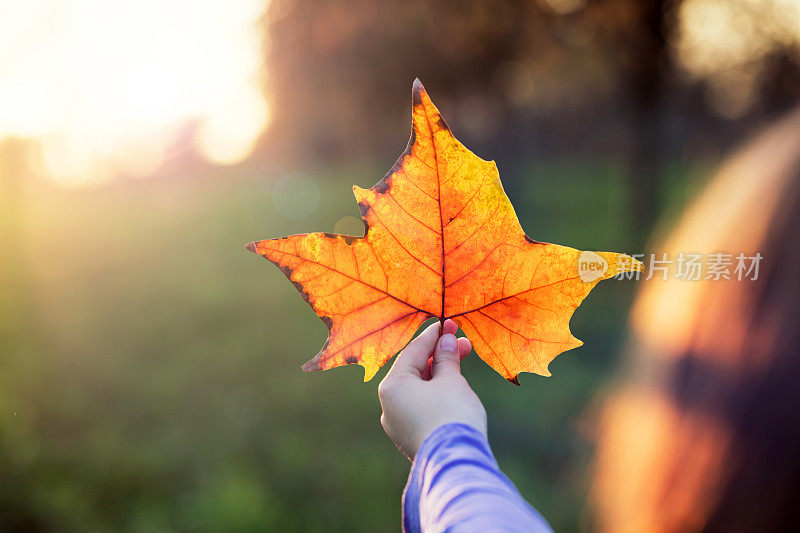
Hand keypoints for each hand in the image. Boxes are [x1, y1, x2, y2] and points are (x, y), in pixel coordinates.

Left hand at [378, 319, 486, 458]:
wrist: (457, 463)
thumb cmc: (451, 415)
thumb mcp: (451, 380)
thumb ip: (446, 358)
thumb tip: (446, 342)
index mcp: (392, 386)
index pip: (412, 351)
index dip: (433, 335)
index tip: (448, 323)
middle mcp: (388, 405)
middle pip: (414, 370)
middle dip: (439, 355)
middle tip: (462, 341)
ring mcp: (398, 423)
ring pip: (418, 389)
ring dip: (440, 373)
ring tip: (462, 360)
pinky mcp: (411, 436)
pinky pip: (421, 405)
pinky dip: (436, 392)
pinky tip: (453, 385)